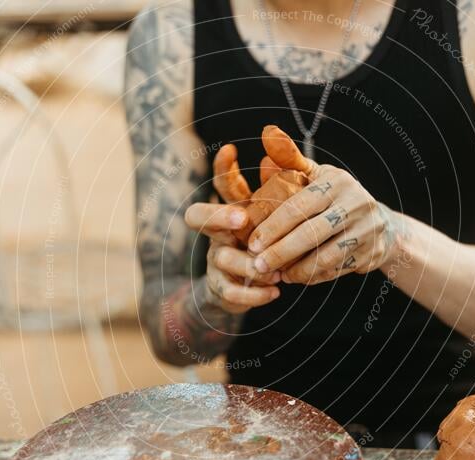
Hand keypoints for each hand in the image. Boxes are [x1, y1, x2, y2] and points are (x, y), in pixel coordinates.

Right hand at [186, 143, 280, 313]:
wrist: (244, 292)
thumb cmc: (266, 246)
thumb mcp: (276, 218)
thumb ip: (277, 190)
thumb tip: (272, 158)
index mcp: (233, 211)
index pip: (222, 185)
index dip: (223, 168)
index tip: (231, 150)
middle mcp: (217, 233)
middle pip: (197, 216)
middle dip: (217, 215)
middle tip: (242, 219)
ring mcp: (216, 260)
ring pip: (221, 257)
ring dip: (248, 264)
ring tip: (275, 272)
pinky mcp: (220, 288)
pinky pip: (230, 292)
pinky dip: (253, 294)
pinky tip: (275, 292)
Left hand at [248, 164, 401, 284]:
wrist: (381, 224)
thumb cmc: (335, 197)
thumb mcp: (315, 175)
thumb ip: (289, 158)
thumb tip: (267, 132)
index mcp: (335, 182)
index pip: (298, 206)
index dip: (273, 226)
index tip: (252, 242)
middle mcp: (354, 203)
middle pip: (311, 233)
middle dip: (280, 252)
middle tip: (258, 264)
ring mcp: (365, 230)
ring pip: (325, 256)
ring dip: (297, 269)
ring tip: (276, 274)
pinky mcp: (370, 253)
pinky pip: (336, 269)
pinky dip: (314, 276)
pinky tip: (296, 277)